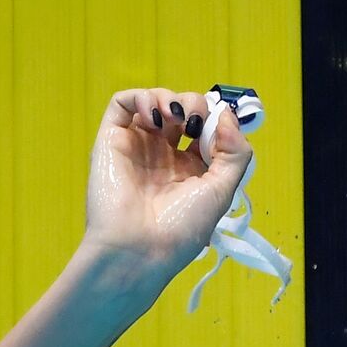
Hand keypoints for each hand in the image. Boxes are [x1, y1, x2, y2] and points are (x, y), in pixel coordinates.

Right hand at [83, 88, 252, 280]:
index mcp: (191, 168)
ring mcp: (137, 145)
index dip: (217, 119)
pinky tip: (155, 117)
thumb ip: (235, 152)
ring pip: (155, 101)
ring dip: (171, 99)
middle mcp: (163, 154)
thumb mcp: (222, 191)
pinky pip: (122, 103)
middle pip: (183, 109)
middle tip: (195, 126)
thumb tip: (227, 115)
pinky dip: (141, 97)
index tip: (222, 128)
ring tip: (176, 119)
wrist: (138, 248)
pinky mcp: (111, 140)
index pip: (206, 128)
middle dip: (196, 107)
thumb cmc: (182, 227)